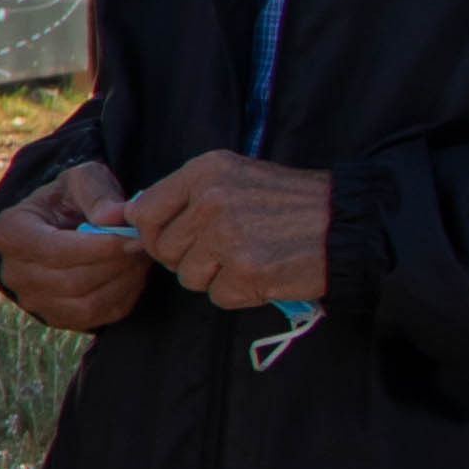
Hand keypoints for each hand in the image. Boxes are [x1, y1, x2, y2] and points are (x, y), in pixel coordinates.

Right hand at [0, 155, 151, 331]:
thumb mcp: (82, 181)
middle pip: (72, 281)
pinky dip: (121, 297)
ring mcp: (32, 301)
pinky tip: (133, 274)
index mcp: (9, 233)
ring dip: (122, 282)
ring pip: (86, 304)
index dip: (98, 249)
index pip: (54, 251)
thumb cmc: (70, 200)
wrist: (60, 226)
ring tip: (140, 258)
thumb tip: (114, 217)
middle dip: (115, 265)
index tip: (133, 238)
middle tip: (144, 246)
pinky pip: (95, 317)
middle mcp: (12, 273)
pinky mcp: (55, 318)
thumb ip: (98, 195)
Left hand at [126, 150, 336, 311]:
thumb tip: (121, 220)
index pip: (143, 212)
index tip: (173, 238)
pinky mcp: (246, 272)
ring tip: (249, 257)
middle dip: (189, 258)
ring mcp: (227, 237)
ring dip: (215, 276)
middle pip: (164, 250)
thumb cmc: (288, 202)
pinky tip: (263, 273)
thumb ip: (180, 197)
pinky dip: (239, 292)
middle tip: (226, 249)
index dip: (153, 233)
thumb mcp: (233, 178)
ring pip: (188, 277)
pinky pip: (218, 296)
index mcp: (204, 172)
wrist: (346, 223)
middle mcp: (211, 200)